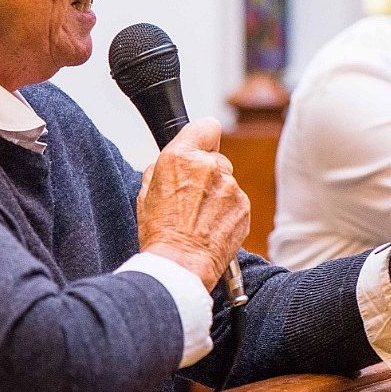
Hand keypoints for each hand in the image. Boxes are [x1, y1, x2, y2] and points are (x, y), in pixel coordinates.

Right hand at [137, 118, 249, 290]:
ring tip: (200, 218)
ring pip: (227, 181)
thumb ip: (164, 167)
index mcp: (181, 157)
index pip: (206, 125)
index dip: (203, 137)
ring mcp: (230, 186)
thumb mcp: (146, 191)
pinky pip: (236, 201)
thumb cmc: (159, 232)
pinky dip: (227, 211)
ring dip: (217, 194)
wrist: (179, 265)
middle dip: (208, 172)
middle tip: (192, 197)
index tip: (201, 147)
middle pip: (216, 158)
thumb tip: (174, 161)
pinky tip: (211, 226)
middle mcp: (209, 166)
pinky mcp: (244, 206)